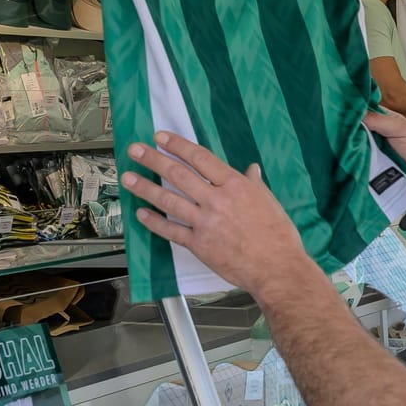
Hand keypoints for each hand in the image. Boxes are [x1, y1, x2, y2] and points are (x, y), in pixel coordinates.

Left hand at [121, 133, 317, 297]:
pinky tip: (141, 213)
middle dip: (153, 159)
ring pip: (169, 200)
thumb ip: (254, 183)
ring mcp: (205, 222)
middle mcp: (217, 200)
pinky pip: (171, 230)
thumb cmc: (278, 235)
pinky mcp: (199, 244)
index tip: (160, 137)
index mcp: (235, 185)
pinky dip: (154, 222)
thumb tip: (252, 170)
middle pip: (178, 174)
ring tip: (128, 178)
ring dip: (145, 188)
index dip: (177, 145)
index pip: (200, 157)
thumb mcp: (268, 201)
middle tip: (135, 150)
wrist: (277, 267)